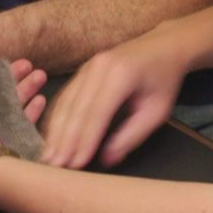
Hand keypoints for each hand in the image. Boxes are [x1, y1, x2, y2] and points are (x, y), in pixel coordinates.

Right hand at [40, 31, 186, 168]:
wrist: (163, 46)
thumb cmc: (164, 80)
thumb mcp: (156, 111)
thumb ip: (131, 135)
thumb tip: (107, 160)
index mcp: (120, 75)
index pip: (97, 113)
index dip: (84, 141)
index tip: (74, 165)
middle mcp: (98, 67)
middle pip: (76, 108)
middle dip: (64, 140)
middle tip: (54, 167)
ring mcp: (88, 67)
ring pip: (66, 102)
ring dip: (56, 131)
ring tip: (48, 157)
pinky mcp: (82, 71)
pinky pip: (66, 96)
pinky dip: (57, 118)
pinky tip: (52, 136)